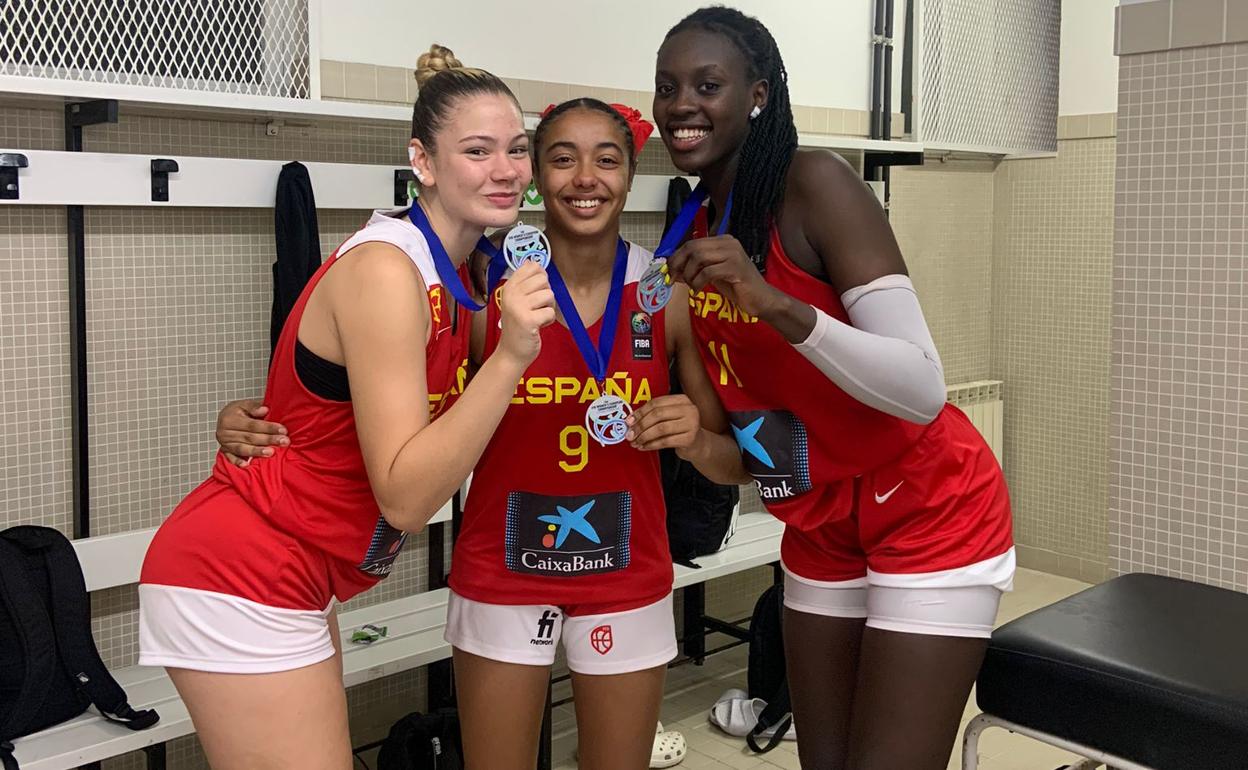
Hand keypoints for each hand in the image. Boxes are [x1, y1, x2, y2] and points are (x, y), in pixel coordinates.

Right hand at [216, 399, 288, 467]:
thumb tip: (264, 410)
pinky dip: (238, 462)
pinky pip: (231, 458)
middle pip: (250, 437)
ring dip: (257, 451)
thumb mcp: (244, 405)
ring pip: (242, 449)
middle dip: (268, 440)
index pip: (252, 425)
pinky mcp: (225, 451)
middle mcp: (224, 432)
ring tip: (271, 452)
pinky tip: (247, 465)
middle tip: (284, 442)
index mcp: (229, 419)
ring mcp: (224, 443)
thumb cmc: (237, 412)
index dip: (268, 427)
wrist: (224, 419)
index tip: (283, 430)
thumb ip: (254, 407)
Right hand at [497, 261, 555, 368]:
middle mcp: (512, 294)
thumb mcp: (517, 300)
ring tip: (538, 317)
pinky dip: (548, 320)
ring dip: (548, 308)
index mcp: (509, 286)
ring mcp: (519, 307)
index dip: (540, 277)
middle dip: (546, 294)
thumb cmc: (518, 326)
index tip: (535, 290)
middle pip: (543, 279)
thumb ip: (525, 282)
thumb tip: (535, 262)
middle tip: (537, 307)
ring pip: (549, 295)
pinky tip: (539, 325)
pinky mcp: (528, 320)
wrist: (511, 352)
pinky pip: (550, 312)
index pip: (531, 266)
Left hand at [626, 394, 702, 456]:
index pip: (656, 403)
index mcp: (682, 399)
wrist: (698, 444)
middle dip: (640, 425)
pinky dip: (651, 445)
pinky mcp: (690, 438)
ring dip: (644, 436)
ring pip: (661, 429)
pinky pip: (665, 441)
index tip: (629, 421)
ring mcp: (692, 423)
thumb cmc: (679, 429)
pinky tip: (644, 447)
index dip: (640, 412)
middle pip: (658, 415)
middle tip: (630, 434)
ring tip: (635, 442)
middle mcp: (689, 409)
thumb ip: (653, 415)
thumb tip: (631, 420)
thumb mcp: (670, 417)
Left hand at [666, 235, 783, 318]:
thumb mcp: (713, 274)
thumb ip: (696, 269)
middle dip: (678, 263)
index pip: (692, 243)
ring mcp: (733, 254)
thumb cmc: (738, 287)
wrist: (761, 299)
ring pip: (698, 257)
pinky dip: (698, 282)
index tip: (668, 271)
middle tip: (673, 278)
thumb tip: (673, 269)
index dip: (676, 256)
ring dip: (689, 274)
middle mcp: (728, 243)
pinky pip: (708, 272)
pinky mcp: (736, 267)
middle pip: (693, 247)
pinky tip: (699, 290)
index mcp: (722, 241)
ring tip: (691, 285)